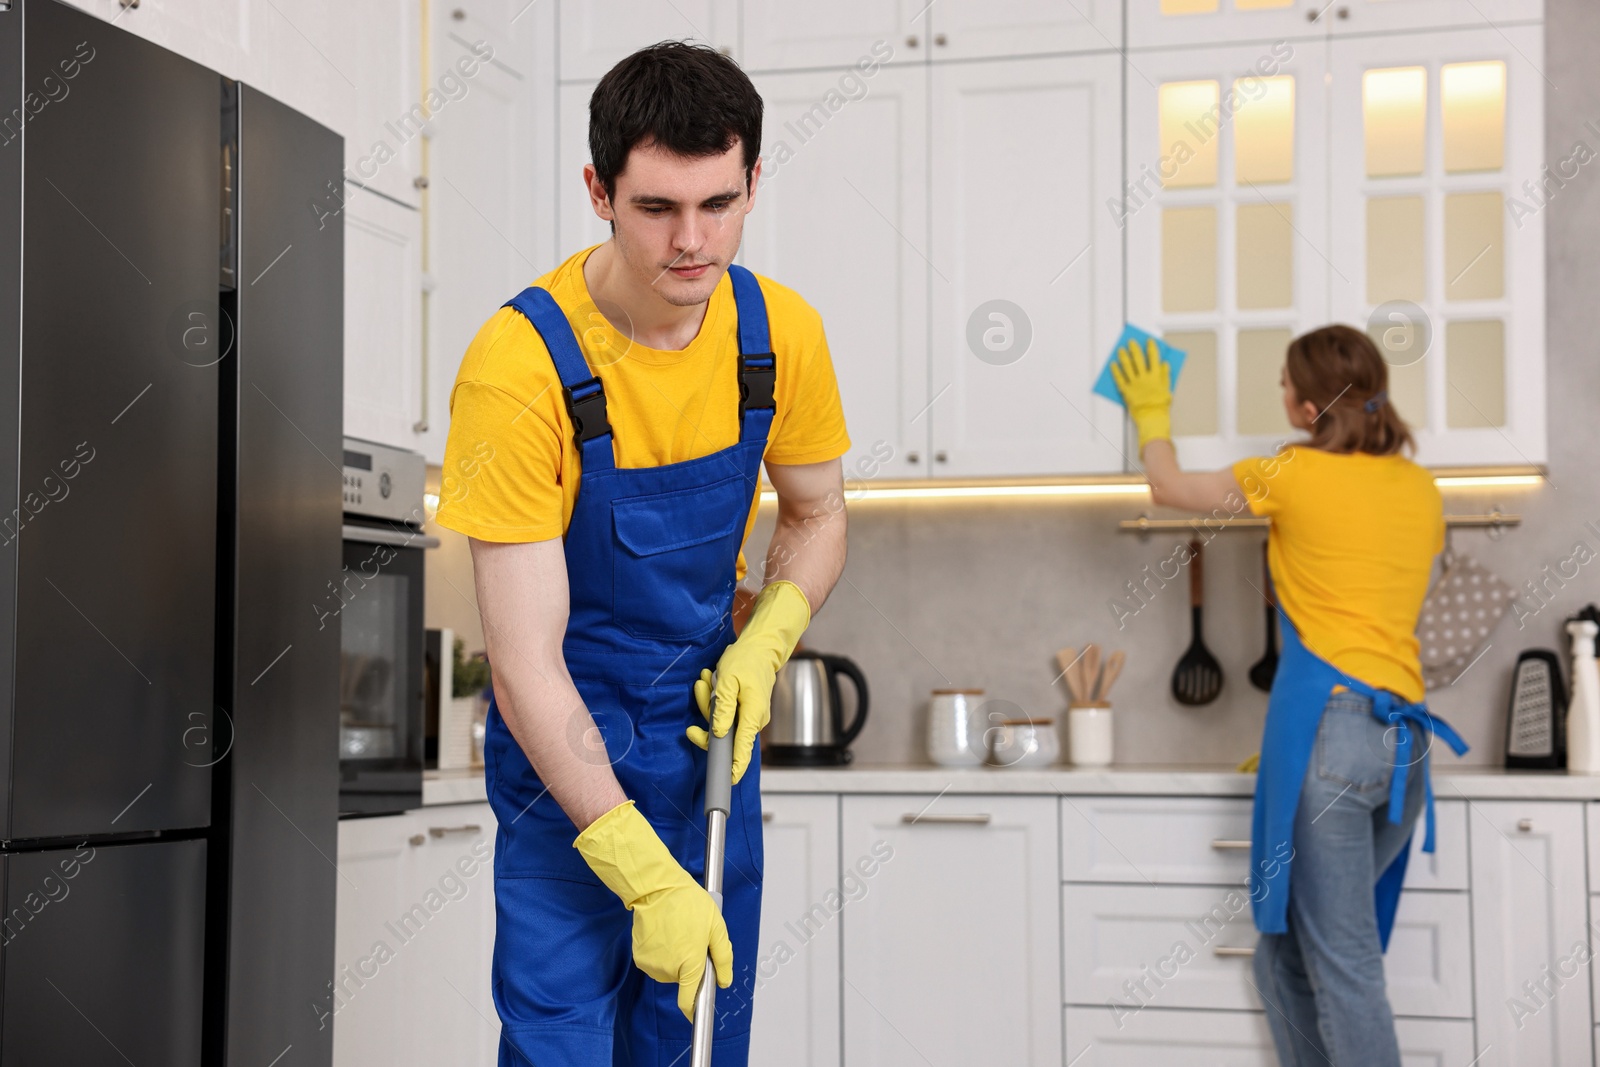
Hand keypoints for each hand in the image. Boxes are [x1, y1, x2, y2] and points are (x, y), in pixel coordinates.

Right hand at [574, 801, 732, 1018]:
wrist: (656, 889)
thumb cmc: (687, 903)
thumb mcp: (715, 926)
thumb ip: (723, 957)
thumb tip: (724, 981)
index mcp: (690, 963)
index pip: (689, 1000)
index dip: (694, 1011)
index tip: (698, 1016)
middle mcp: (669, 969)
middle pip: (682, 979)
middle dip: (689, 965)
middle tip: (691, 939)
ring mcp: (652, 965)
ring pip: (669, 971)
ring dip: (675, 959)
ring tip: (677, 932)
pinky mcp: (640, 958)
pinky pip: (657, 963)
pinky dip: (661, 954)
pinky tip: (664, 934)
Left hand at [686, 580, 810, 782]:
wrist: (760, 646)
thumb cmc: (747, 661)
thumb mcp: (729, 682)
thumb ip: (722, 709)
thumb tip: (717, 733)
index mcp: (753, 716)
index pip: (743, 750)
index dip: (734, 767)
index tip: (727, 781)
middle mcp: (753, 720)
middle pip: (724, 735)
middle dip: (707, 716)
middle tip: (701, 691)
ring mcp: (748, 715)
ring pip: (721, 721)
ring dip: (708, 702)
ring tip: (707, 679)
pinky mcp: (743, 709)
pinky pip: (723, 712)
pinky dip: (714, 699)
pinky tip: (711, 681)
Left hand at [1111, 337, 1172, 449]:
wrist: (1152, 417)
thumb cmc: (1161, 406)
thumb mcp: (1167, 389)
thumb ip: (1165, 375)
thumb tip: (1164, 364)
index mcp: (1156, 376)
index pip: (1154, 357)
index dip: (1151, 348)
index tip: (1149, 341)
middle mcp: (1144, 378)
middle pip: (1138, 359)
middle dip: (1134, 348)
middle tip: (1131, 342)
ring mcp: (1134, 384)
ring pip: (1127, 366)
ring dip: (1123, 356)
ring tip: (1121, 350)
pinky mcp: (1126, 391)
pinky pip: (1119, 378)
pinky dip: (1116, 370)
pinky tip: (1113, 364)